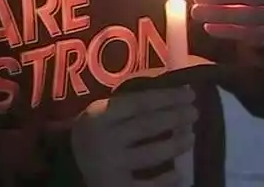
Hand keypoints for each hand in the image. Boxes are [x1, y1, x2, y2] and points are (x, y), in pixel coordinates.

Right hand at [70, 87, 196, 186]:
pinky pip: (147, 186)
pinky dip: (166, 180)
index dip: (168, 96)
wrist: (68, 166)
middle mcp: (105, 139)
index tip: (190, 93)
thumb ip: (130, 102)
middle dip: (176, 117)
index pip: (140, 102)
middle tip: (195, 112)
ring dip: (176, 144)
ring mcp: (110, 166)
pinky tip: (180, 173)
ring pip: (151, 154)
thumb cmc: (93, 133)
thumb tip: (171, 86)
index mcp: (101, 114)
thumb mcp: (103, 112)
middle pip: (148, 125)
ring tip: (191, 137)